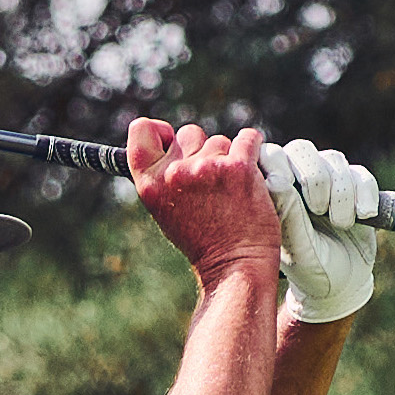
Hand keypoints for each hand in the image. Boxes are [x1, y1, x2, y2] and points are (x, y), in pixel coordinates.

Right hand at [124, 118, 281, 285]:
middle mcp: (175, 173)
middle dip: (201, 150)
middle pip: (189, 133)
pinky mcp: (239, 168)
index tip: (171, 141)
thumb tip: (169, 143)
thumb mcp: (165, 211)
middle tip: (210, 183)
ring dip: (228, 158)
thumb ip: (162, 177)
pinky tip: (250, 172)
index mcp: (150, 184)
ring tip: (230, 190)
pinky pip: (248, 139)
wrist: (235, 265)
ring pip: (220, 141)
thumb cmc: (203, 241)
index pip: (141, 130)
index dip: (160, 131)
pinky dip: (253, 150)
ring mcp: (207, 168)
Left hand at [264, 140, 383, 324]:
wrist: (341, 283)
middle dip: (314, 178)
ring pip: (334, 160)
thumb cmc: (308, 267)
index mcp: (274, 188)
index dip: (278, 164)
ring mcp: (329, 178)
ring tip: (341, 224)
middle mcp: (299, 176)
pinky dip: (365, 195)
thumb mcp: (295, 248)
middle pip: (302, 150)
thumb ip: (287, 214)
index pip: (269, 155)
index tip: (286, 188)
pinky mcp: (357, 185)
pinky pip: (362, 176)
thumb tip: (274, 179)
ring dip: (341, 193)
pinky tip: (363, 216)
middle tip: (317, 210)